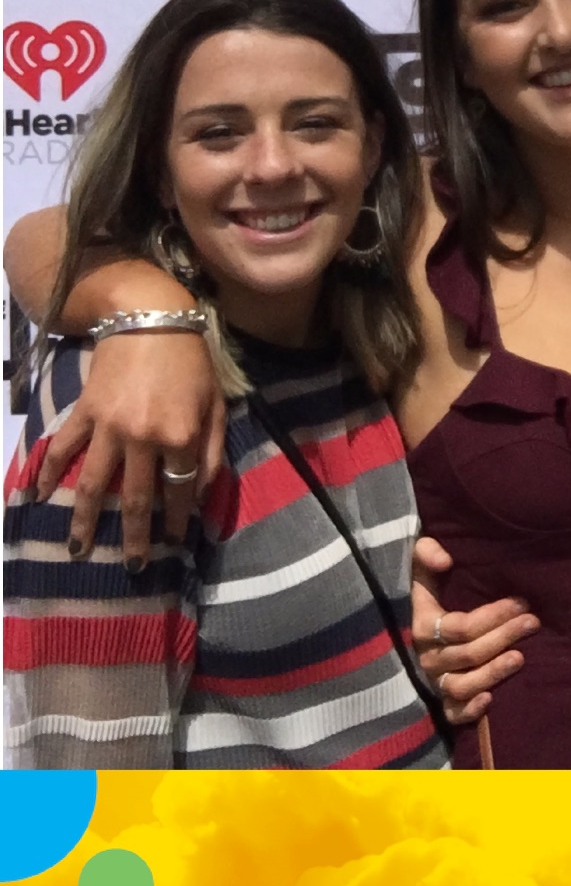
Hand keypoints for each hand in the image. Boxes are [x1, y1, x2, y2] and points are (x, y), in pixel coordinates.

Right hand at [38, 331, 227, 572]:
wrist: (151, 318)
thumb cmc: (192, 363)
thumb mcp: (216, 405)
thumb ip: (214, 451)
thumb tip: (202, 494)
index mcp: (182, 436)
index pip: (179, 490)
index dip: (178, 520)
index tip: (175, 543)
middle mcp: (143, 437)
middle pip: (138, 498)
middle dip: (137, 536)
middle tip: (134, 566)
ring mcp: (109, 427)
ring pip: (94, 484)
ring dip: (87, 520)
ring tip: (80, 550)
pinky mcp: (84, 412)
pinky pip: (64, 448)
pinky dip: (48, 473)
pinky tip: (38, 497)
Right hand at [410, 536, 539, 725]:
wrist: (406, 626)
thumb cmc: (424, 593)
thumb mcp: (419, 569)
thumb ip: (425, 553)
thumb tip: (445, 558)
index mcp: (423, 626)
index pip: (461, 627)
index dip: (493, 616)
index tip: (522, 602)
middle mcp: (427, 657)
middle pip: (469, 654)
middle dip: (504, 637)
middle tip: (533, 622)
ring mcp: (434, 681)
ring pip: (463, 685)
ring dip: (494, 673)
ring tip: (522, 657)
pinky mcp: (441, 700)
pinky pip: (452, 713)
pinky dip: (470, 711)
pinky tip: (491, 701)